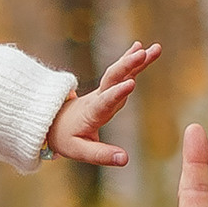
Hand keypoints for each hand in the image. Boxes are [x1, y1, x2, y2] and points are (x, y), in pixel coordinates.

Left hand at [46, 40, 159, 167]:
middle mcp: (97, 97)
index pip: (105, 101)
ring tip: (154, 48)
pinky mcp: (107, 89)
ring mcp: (102, 90)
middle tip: (142, 54)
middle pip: (112, 78)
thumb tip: (125, 159)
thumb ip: (102, 155)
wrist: (53, 122)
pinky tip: (142, 47)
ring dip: (135, 60)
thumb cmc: (67, 138)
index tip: (131, 83)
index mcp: (92, 113)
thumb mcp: (80, 151)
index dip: (117, 93)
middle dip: (127, 66)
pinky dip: (130, 60)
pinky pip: (120, 72)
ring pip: (118, 72)